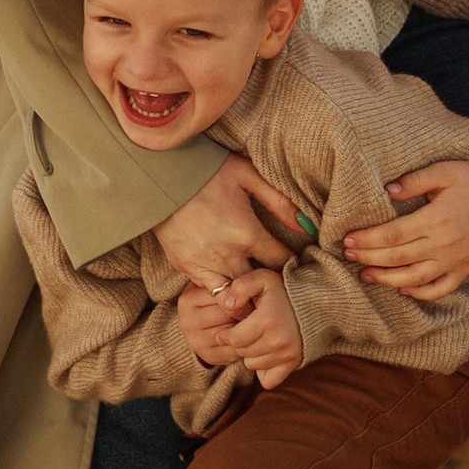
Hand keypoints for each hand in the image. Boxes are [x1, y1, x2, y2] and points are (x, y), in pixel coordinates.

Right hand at [153, 154, 302, 293]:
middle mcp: (227, 255)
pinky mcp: (185, 268)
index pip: (280, 263)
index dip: (291, 263)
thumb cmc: (208, 171)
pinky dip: (222, 290)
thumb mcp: (248, 176)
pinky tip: (228, 278)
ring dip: (245, 293)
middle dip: (269, 284)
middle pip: (259, 286)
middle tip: (276, 278)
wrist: (161, 174)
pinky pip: (210, 292)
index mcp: (247, 233)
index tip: (293, 261)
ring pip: (234, 297)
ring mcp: (204, 265)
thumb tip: (307, 226)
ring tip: (252, 286)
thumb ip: (280, 202)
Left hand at [176, 270, 303, 386]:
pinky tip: (267, 353)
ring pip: (252, 365)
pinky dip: (264, 369)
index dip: (226, 335)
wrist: (315, 302)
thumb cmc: (283, 290)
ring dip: (251, 354)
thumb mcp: (261, 279)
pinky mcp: (294, 363)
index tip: (229, 329)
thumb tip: (228, 305)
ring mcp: (288, 354)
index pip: (234, 339)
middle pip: (242, 352)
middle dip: (239, 342)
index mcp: (267, 320)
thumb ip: (240, 287)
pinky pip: (267, 379)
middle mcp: (278, 341)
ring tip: (259, 338)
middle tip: (247, 331)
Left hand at [341, 156, 468, 300]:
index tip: (348, 239)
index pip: (393, 235)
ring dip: (386, 279)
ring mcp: (455, 260)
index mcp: (436, 219)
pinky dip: (420, 293)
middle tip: (348, 256)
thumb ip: (414, 181)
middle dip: (369, 258)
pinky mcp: (465, 269)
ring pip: (414, 278)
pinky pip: (440, 288)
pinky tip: (402, 289)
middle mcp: (444, 244)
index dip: (368, 239)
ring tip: (365, 275)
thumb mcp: (444, 171)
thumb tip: (386, 191)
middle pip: (398, 258)